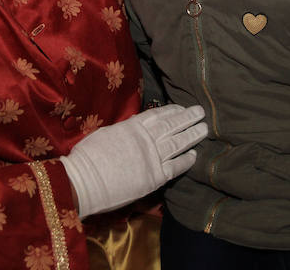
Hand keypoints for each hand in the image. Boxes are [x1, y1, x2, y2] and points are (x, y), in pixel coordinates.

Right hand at [61, 104, 206, 218]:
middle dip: (187, 118)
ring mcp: (152, 157)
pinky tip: (195, 155)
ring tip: (204, 129)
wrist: (85, 181)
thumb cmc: (88, 157)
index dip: (171, 111)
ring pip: (178, 143)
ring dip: (192, 135)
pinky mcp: (155, 177)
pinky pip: (176, 167)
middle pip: (172, 125)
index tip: (181, 108)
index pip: (158, 115)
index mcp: (132, 126)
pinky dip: (186, 161)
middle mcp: (146, 139)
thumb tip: (130, 130)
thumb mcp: (105, 134)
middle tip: (200, 112)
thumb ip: (123, 132)